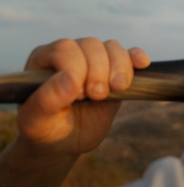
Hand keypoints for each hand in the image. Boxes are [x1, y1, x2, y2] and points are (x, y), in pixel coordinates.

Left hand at [16, 38, 149, 156]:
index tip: (78, 94)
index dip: (76, 67)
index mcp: (44, 59)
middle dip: (99, 71)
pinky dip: (136, 57)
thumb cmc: (45, 129)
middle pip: (92, 45)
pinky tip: (142, 65)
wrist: (66, 141)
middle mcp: (70, 54)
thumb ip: (48, 99)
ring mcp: (94, 60)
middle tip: (97, 96)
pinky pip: (129, 54)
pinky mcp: (115, 70)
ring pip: (112, 48)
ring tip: (116, 89)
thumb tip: (71, 77)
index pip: (65, 48)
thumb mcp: (37, 120)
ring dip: (120, 67)